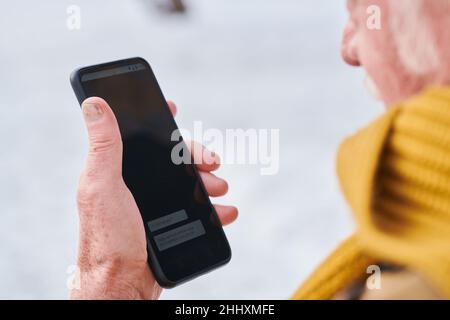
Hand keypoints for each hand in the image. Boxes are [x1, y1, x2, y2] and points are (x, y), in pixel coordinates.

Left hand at [70, 97, 237, 299]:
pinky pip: (198, 211)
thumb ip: (103, 146)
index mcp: (120, 171)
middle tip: (212, 162)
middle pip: (173, 159)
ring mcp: (155, 205)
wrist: (122, 284)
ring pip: (190, 183)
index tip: (171, 105)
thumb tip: (94, 104)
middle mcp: (137, 185)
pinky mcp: (170, 224)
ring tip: (221, 188)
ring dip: (210, 182)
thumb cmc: (106, 237)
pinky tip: (226, 211)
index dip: (156, 119)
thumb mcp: (103, 186)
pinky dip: (214, 209)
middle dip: (196, 156)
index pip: (139, 137)